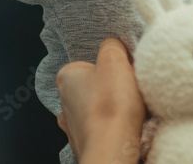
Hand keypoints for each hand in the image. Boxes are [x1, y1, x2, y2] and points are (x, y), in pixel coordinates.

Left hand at [56, 38, 144, 163]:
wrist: (113, 147)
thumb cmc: (111, 105)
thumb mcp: (114, 58)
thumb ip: (112, 45)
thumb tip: (114, 45)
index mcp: (67, 77)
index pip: (91, 63)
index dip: (112, 65)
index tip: (124, 70)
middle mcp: (64, 102)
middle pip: (95, 86)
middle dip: (112, 87)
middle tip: (128, 88)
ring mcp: (73, 126)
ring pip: (98, 108)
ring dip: (113, 108)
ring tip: (128, 110)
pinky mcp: (86, 143)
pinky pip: (103, 128)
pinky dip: (113, 127)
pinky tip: (124, 126)